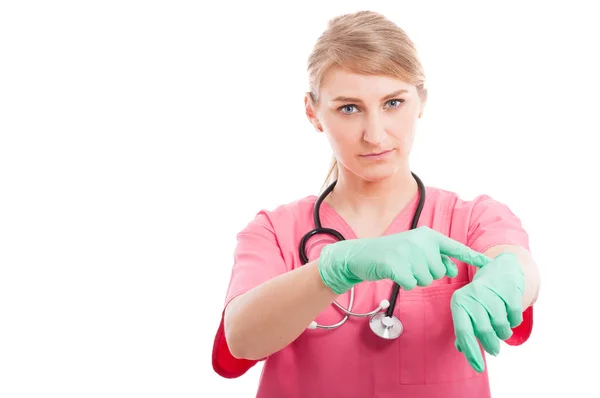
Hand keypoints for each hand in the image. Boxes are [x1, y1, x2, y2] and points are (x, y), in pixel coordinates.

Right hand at [318, 226, 489, 293]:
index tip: (490, 263)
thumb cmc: (391, 255)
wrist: (360, 255)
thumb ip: (435, 258)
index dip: (472, 256)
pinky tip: (393, 273)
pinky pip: (410, 283)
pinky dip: (403, 283)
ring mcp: (408, 251)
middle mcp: (420, 240)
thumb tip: (454, 268)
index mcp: (428, 235)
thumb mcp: (414, 251)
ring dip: (414, 279)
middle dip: (426, 274)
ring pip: (426, 279)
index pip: (454, 247)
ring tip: (400, 267)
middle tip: (408, 265)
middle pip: (439, 271)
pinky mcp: (396, 264)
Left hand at [451, 252, 524, 372]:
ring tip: (500, 328)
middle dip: (491, 345)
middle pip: (484, 332)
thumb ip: (463, 329)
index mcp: (459, 302)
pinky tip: (508, 313)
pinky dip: (514, 322)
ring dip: (503, 333)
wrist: (501, 270)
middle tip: (494, 350)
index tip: (479, 368)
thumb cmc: (480, 297)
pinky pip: (515, 319)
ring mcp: (492, 293)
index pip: (463, 332)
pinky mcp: (509, 291)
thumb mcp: (467, 309)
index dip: (471, 352)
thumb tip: (462, 348)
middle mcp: (473, 296)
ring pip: (501, 327)